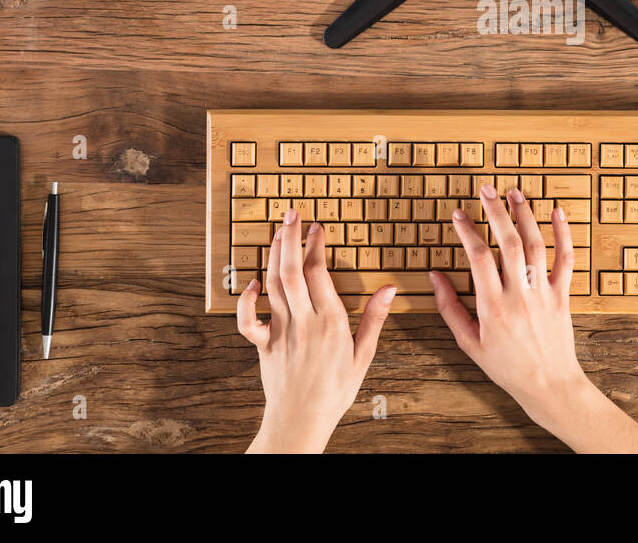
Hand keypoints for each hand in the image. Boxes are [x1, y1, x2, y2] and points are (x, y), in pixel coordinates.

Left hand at [238, 208, 394, 452]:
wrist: (301, 422)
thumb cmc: (335, 391)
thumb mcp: (364, 356)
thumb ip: (374, 319)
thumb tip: (389, 289)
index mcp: (330, 322)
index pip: (319, 273)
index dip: (316, 246)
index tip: (318, 227)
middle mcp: (303, 322)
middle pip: (291, 270)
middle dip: (290, 238)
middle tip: (292, 214)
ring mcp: (280, 332)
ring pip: (272, 285)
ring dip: (272, 255)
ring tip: (278, 233)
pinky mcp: (263, 344)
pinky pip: (248, 318)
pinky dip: (247, 298)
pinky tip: (253, 281)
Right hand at [430, 185, 637, 452]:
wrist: (548, 385)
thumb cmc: (506, 366)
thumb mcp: (469, 342)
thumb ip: (449, 307)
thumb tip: (435, 276)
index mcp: (493, 307)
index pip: (478, 258)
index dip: (466, 232)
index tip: (458, 214)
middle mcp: (519, 295)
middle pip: (507, 243)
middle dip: (495, 212)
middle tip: (485, 190)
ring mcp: (544, 293)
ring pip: (535, 245)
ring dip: (525, 215)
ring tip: (514, 193)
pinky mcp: (562, 294)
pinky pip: (566, 259)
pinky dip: (563, 234)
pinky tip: (557, 212)